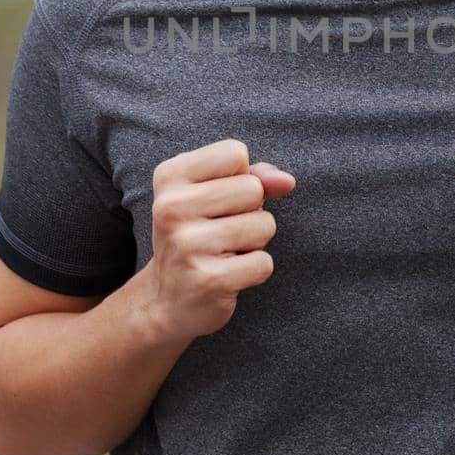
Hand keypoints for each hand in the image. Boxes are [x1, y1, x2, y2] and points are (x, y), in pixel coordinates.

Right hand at [142, 138, 295, 343]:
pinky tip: (227, 275)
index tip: (216, 200)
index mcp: (169, 177)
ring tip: (223, 252)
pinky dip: (254, 270)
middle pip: (253, 189)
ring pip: (263, 225)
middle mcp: (171, 208)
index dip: (240, 177)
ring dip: (254, 242)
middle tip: (221, 231)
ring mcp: (188, 245)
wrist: (166, 301)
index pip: (235, 153)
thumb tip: (287, 181)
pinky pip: (264, 263)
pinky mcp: (209, 280)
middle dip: (250, 211)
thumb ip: (254, 176)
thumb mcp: (214, 194)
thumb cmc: (197, 235)